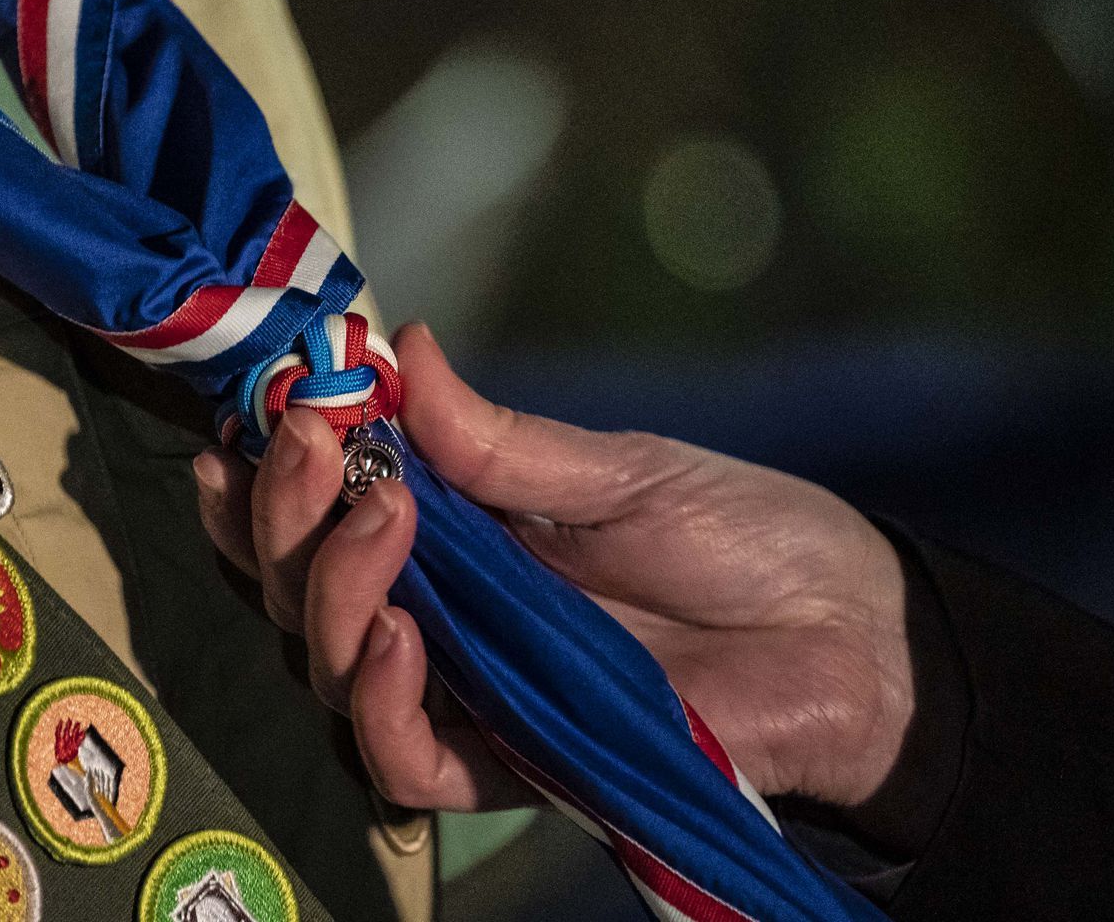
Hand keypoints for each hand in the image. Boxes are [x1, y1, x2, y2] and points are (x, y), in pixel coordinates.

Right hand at [194, 323, 914, 810]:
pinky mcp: (508, 767)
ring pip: (327, 668)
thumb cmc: (743, 541)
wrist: (846, 638)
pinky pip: (402, 762)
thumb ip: (497, 443)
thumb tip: (399, 345)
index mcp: (450, 540)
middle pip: (296, 591)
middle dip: (285, 515)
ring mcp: (465, 694)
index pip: (318, 518)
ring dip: (330, 588)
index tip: (268, 406)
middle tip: (322, 441)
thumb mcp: (618, 472)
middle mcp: (434, 617)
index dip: (267, 475)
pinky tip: (405, 635)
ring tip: (383, 515)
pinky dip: (381, 701)